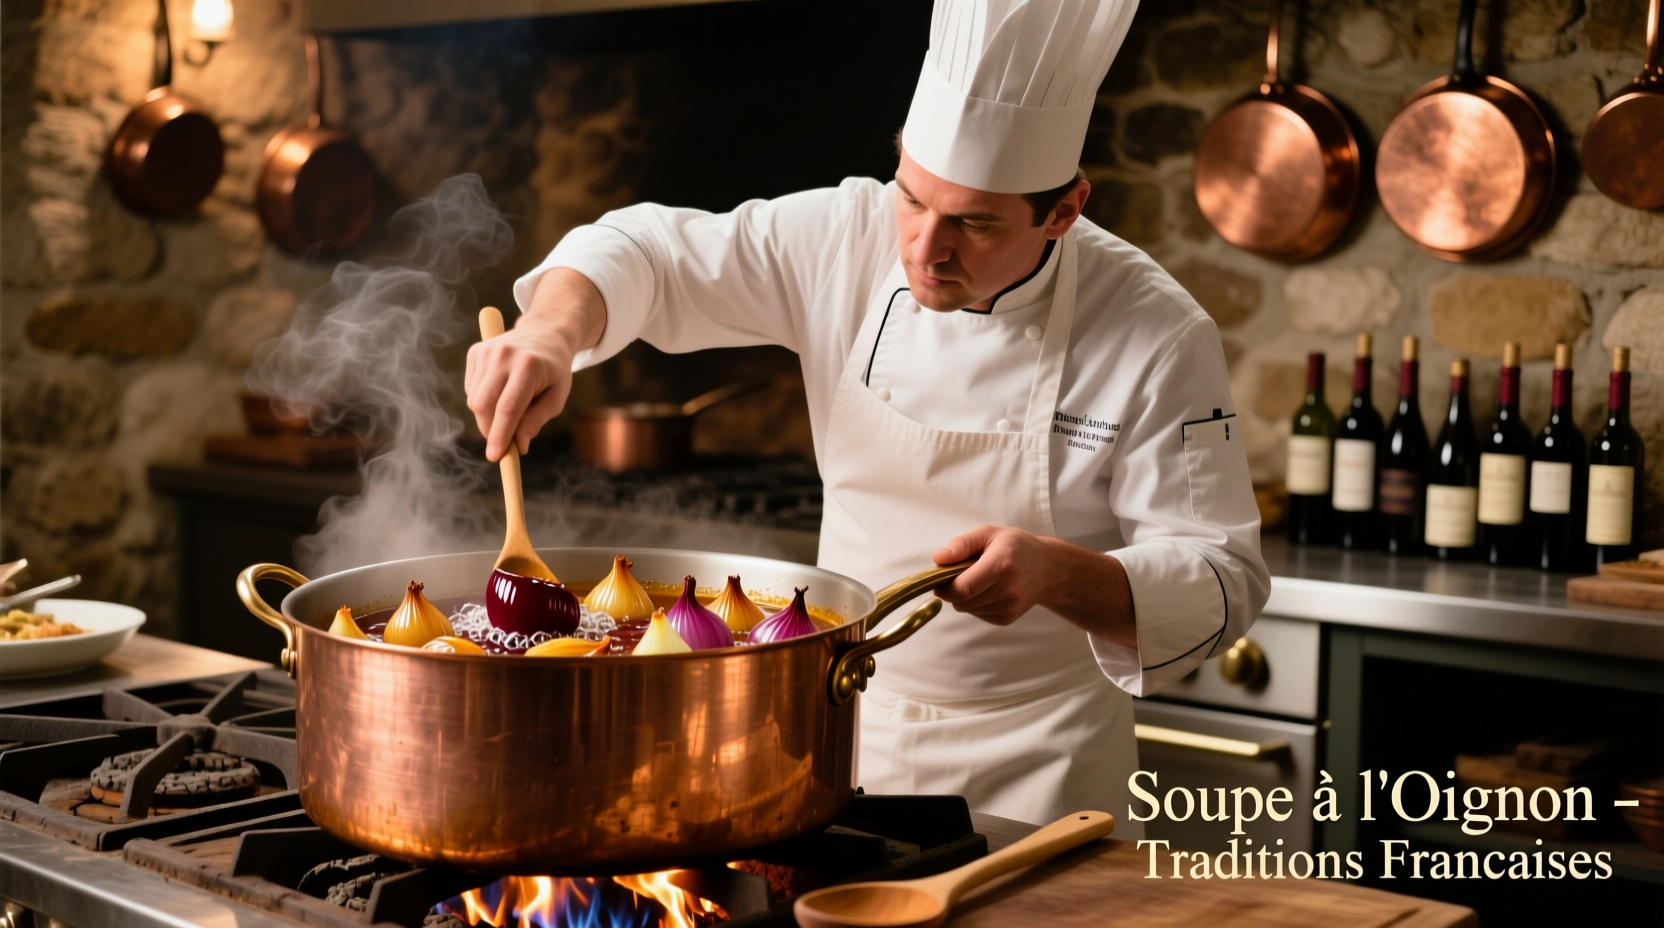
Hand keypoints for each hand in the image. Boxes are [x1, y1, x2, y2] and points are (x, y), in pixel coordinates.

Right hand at [464, 269, 605, 459]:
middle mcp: (504, 355)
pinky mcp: (476, 352)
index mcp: (529, 366)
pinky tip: (500, 392)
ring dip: (486, 417)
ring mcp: (486, 351)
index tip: (495, 457)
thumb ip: (536, 420)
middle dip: (490, 430)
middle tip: (503, 442)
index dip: (499, 435)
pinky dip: (482, 401)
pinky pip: (471, 389)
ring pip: (474, 400)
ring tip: (509, 410)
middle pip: (484, 405)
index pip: (508, 408)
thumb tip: (519, 446)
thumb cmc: (554, 371)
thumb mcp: (556, 397)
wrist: (545, 334)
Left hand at [932, 525, 1136, 646]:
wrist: (1049, 569)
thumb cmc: (1016, 547)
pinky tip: (989, 589)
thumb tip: (937, 559)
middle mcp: (1008, 590)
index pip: (963, 588)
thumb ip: (962, 544)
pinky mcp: (1008, 618)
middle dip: (952, 590)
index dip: (945, 587)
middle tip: (959, 574)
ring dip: (965, 597)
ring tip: (979, 579)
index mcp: (1001, 565)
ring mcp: (1009, 607)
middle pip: (962, 601)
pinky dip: (976, 603)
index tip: (939, 579)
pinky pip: (978, 614)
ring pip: (968, 609)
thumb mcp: (989, 534)